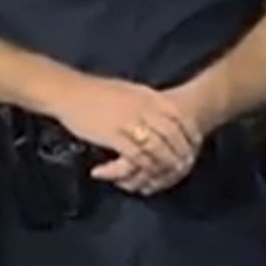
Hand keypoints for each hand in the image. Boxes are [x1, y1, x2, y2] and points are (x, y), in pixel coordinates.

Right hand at [49, 75, 202, 195]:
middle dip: (181, 151)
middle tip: (187, 165)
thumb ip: (149, 102)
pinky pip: (135, 155)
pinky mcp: (112, 135)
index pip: (179, 115)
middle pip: (172, 133)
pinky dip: (143, 166)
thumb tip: (166, 109)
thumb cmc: (99, 92)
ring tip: (170, 173)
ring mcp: (129, 122)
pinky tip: (145, 174)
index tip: (196, 144)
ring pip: (156, 146)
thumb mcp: (131, 91)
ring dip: (165, 162)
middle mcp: (143, 108)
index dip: (190, 131)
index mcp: (149, 96)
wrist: (70, 92)